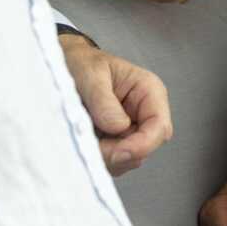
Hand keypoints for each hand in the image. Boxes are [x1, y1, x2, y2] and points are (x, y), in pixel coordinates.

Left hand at [60, 35, 171, 174]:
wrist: (67, 66)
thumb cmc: (82, 63)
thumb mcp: (90, 74)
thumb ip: (103, 100)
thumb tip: (118, 127)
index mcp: (149, 91)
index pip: (159, 126)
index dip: (142, 145)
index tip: (116, 153)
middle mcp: (145, 113)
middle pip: (146, 148)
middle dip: (119, 153)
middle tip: (91, 145)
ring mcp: (132, 130)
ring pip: (129, 159)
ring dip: (106, 157)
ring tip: (84, 137)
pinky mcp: (118, 142)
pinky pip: (115, 162)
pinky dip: (99, 158)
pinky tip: (86, 141)